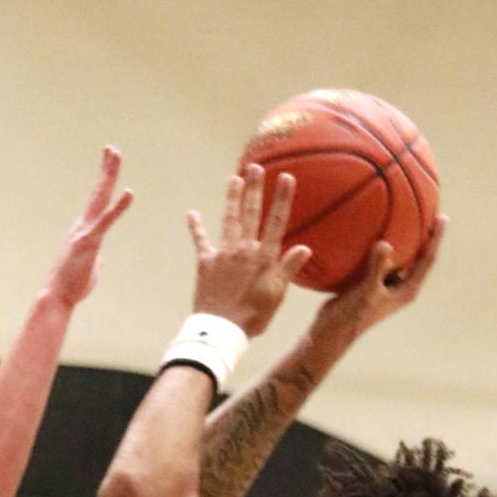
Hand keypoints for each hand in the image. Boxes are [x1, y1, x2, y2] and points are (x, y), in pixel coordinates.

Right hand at [46, 148, 133, 308]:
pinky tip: (130, 193)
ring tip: (115, 155)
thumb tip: (98, 256)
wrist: (57, 296)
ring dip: (108, 176)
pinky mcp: (90, 243)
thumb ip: (94, 257)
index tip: (109, 164)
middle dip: (106, 170)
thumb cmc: (72, 286)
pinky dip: (119, 207)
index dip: (104, 183)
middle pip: (98, 192)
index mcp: (84, 230)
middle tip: (112, 149)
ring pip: (100, 199)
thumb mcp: (88, 268)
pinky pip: (107, 222)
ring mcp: (85, 232)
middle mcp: (83, 225)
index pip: (97, 202)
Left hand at [187, 167, 310, 335]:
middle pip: (250, 214)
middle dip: (254, 189)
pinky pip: (200, 240)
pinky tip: (191, 213)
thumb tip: (304, 248)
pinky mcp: (205, 263)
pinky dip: (196, 227)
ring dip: (231, 198)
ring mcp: (223, 254)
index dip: (281, 198)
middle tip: (255, 167)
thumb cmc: (253, 316)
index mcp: (264, 258)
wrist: (221, 330)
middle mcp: (244, 250)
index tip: (285, 176)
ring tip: (233, 179)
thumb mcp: (277, 295)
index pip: (276, 222)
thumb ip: (289, 269)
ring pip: (229, 219)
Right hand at [309, 216, 445, 353]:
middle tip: (430, 208)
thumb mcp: (366, 291)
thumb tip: (385, 244)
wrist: (332, 332)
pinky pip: (381, 258)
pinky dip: (380, 244)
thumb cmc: (352, 316)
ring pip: (400, 256)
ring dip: (403, 237)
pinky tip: (372, 228)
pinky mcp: (373, 283)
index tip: (443, 217)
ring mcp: (387, 285)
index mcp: (407, 290)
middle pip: (418, 256)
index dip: (436, 238)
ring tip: (403, 213)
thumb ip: (376, 269)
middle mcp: (401, 287)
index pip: (427, 260)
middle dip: (424, 234)